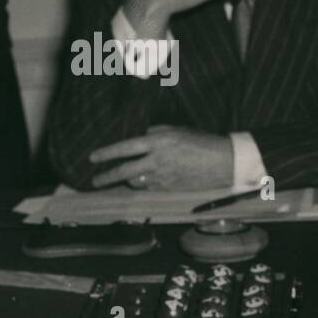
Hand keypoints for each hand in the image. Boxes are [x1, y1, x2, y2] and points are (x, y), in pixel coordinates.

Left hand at [89, 125, 233, 188]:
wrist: (224, 162)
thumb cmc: (203, 142)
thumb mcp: (178, 130)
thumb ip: (157, 133)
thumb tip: (143, 137)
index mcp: (158, 142)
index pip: (125, 148)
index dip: (107, 153)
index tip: (93, 158)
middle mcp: (157, 160)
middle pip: (124, 171)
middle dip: (107, 177)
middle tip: (96, 180)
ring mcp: (163, 176)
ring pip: (136, 181)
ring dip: (127, 180)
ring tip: (123, 179)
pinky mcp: (170, 187)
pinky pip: (150, 187)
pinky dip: (144, 184)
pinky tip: (145, 181)